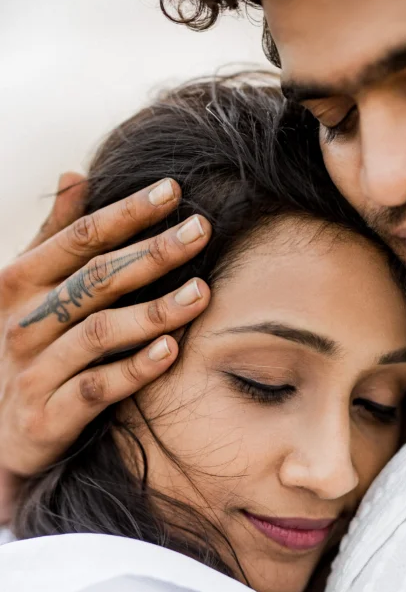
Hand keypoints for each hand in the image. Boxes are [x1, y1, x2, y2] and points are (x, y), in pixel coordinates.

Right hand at [0, 172, 211, 484]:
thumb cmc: (23, 350)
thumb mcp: (26, 291)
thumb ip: (53, 237)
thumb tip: (76, 175)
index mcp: (18, 283)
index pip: (79, 239)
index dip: (126, 213)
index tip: (173, 191)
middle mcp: (23, 323)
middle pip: (95, 280)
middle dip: (152, 253)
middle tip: (201, 230)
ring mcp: (34, 370)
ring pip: (99, 333)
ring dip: (153, 311)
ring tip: (202, 292)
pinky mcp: (49, 416)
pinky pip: (96, 388)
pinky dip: (134, 369)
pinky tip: (171, 350)